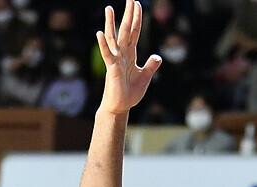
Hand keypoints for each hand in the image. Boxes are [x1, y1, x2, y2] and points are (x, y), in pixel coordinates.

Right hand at [97, 1, 160, 115]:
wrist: (120, 107)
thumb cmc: (129, 93)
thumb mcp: (144, 77)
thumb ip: (151, 66)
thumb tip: (158, 56)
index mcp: (130, 54)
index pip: (134, 32)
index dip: (136, 18)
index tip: (137, 4)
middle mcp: (122, 54)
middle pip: (125, 30)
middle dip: (128, 14)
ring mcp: (116, 60)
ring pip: (113, 38)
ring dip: (111, 23)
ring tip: (109, 8)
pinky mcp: (111, 69)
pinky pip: (107, 55)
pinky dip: (103, 44)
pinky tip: (99, 33)